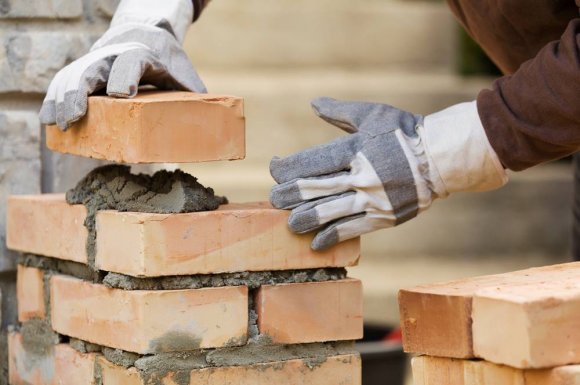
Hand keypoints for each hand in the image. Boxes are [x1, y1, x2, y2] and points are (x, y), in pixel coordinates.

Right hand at [39, 0, 204, 129]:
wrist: (147, 33)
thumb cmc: (170, 62)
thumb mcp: (186, 76)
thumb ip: (196, 98)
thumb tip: (214, 131)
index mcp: (144, 55)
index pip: (130, 62)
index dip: (124, 77)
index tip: (119, 95)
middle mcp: (116, 54)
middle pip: (93, 68)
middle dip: (82, 92)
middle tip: (75, 117)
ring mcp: (98, 59)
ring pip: (73, 74)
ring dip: (62, 98)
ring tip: (56, 124)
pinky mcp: (85, 68)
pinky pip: (65, 80)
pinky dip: (55, 98)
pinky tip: (48, 119)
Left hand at [270, 97, 507, 250]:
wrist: (441, 159)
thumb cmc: (404, 132)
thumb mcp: (372, 114)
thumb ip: (340, 111)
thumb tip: (313, 103)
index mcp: (356, 148)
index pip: (311, 162)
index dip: (286, 167)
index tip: (274, 168)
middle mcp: (362, 175)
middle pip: (315, 189)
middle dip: (289, 195)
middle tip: (274, 200)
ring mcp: (373, 199)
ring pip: (330, 212)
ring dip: (305, 219)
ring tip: (290, 224)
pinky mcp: (383, 217)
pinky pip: (352, 230)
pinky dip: (332, 237)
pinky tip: (316, 243)